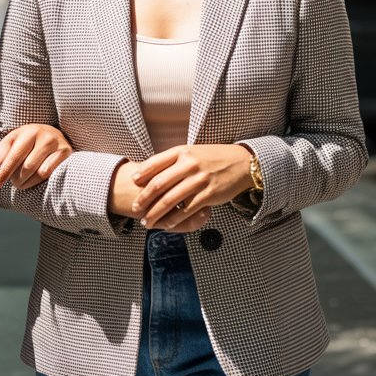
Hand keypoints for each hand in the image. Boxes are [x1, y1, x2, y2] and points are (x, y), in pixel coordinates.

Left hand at [0, 124, 71, 190]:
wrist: (52, 133)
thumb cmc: (28, 140)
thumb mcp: (13, 141)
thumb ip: (1, 153)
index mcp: (29, 131)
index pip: (14, 156)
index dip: (4, 172)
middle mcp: (45, 136)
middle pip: (27, 168)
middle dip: (17, 179)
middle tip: (14, 182)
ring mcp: (58, 144)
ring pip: (40, 173)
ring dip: (28, 182)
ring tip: (23, 181)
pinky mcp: (67, 153)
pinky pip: (51, 174)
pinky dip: (40, 180)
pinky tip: (36, 178)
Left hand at [131, 144, 252, 230]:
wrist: (242, 163)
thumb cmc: (214, 159)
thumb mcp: (193, 153)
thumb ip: (173, 161)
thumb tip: (150, 172)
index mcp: (182, 152)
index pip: (155, 162)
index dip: (142, 173)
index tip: (132, 183)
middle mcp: (189, 164)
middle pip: (159, 183)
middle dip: (144, 198)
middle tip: (135, 208)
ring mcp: (199, 180)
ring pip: (170, 199)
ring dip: (155, 213)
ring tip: (147, 221)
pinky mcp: (208, 194)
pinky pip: (186, 210)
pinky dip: (173, 219)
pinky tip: (166, 224)